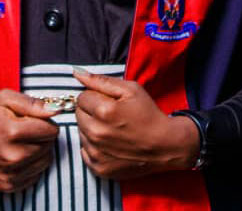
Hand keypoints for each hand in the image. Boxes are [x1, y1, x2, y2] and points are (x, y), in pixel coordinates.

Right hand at [0, 89, 59, 191]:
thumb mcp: (5, 98)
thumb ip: (31, 102)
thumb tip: (55, 110)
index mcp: (12, 132)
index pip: (50, 130)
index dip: (47, 122)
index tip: (37, 119)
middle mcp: (12, 156)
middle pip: (49, 146)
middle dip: (44, 135)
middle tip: (30, 129)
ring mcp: (10, 173)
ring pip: (45, 161)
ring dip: (41, 150)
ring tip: (25, 141)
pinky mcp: (8, 185)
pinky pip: (35, 175)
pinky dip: (33, 165)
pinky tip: (21, 154)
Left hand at [73, 69, 199, 179]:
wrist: (164, 145)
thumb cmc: (148, 114)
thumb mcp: (130, 89)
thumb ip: (100, 80)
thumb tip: (77, 73)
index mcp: (104, 111)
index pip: (81, 98)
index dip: (94, 96)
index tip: (108, 101)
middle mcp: (97, 133)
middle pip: (78, 114)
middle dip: (90, 111)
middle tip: (110, 114)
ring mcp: (97, 153)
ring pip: (81, 132)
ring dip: (91, 128)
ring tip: (111, 128)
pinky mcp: (99, 168)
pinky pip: (84, 151)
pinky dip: (93, 146)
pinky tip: (109, 143)